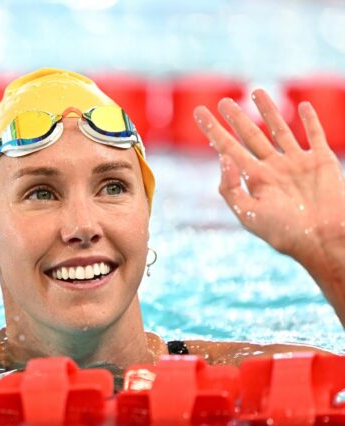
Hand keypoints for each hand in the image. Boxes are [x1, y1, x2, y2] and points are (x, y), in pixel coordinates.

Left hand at [193, 89, 344, 325]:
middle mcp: (273, 168)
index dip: (214, 131)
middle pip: (251, 136)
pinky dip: (310, 120)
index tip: (199, 113)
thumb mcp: (247, 213)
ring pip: (279, 129)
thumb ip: (230, 187)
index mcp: (254, 179)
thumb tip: (222, 157)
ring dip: (269, 110)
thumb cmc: (283, 232)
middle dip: (236, 118)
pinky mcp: (320, 161)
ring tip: (256, 92)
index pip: (228, 149)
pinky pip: (314, 135)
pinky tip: (303, 106)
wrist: (321, 239)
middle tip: (223, 101)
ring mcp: (296, 163)